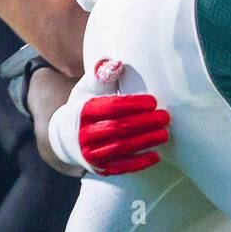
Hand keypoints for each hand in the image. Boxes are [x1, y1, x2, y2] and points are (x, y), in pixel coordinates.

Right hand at [48, 59, 169, 175]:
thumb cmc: (84, 106)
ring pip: (120, 148)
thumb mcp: (88, 88)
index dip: (133, 104)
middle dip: (143, 123)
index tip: (153, 101)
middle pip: (117, 128)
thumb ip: (102, 76)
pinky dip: (138, 163)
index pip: (110, 107)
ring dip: (144, 142)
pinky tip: (156, 156)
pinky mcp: (100, 168)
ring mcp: (91, 153)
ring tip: (164, 134)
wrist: (66, 137)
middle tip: (165, 117)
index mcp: (83, 111)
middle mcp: (84, 134)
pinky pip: (120, 167)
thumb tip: (116, 63)